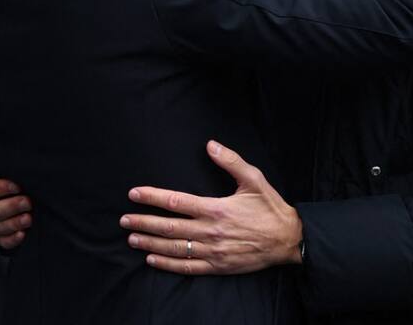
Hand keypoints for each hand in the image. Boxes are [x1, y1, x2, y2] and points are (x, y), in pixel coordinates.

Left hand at [120, 141, 301, 275]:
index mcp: (216, 208)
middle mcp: (210, 231)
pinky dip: (167, 264)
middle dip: (143, 223)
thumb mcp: (254, 179)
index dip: (152, 197)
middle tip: (124, 220)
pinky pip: (187, 267)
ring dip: (150, 244)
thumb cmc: (270, 208)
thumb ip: (231, 161)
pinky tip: (152, 260)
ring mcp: (212, 251)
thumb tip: (210, 145)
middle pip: (168, 227)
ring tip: (132, 239)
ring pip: (173, 248)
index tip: (134, 194)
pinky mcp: (217, 266)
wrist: (288, 240)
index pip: (176, 202)